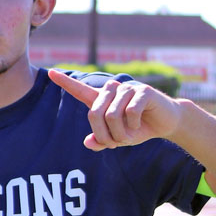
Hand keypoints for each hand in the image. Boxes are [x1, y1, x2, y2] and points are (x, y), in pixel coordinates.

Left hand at [49, 69, 184, 151]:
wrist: (165, 123)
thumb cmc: (138, 129)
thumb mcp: (117, 139)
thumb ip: (101, 142)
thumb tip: (88, 143)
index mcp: (102, 100)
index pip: (79, 90)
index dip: (65, 82)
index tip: (50, 72)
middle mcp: (112, 91)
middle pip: (94, 113)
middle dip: (103, 134)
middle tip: (114, 144)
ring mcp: (127, 89)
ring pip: (111, 115)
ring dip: (119, 133)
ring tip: (128, 136)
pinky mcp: (143, 91)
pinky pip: (129, 112)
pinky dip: (132, 126)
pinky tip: (138, 126)